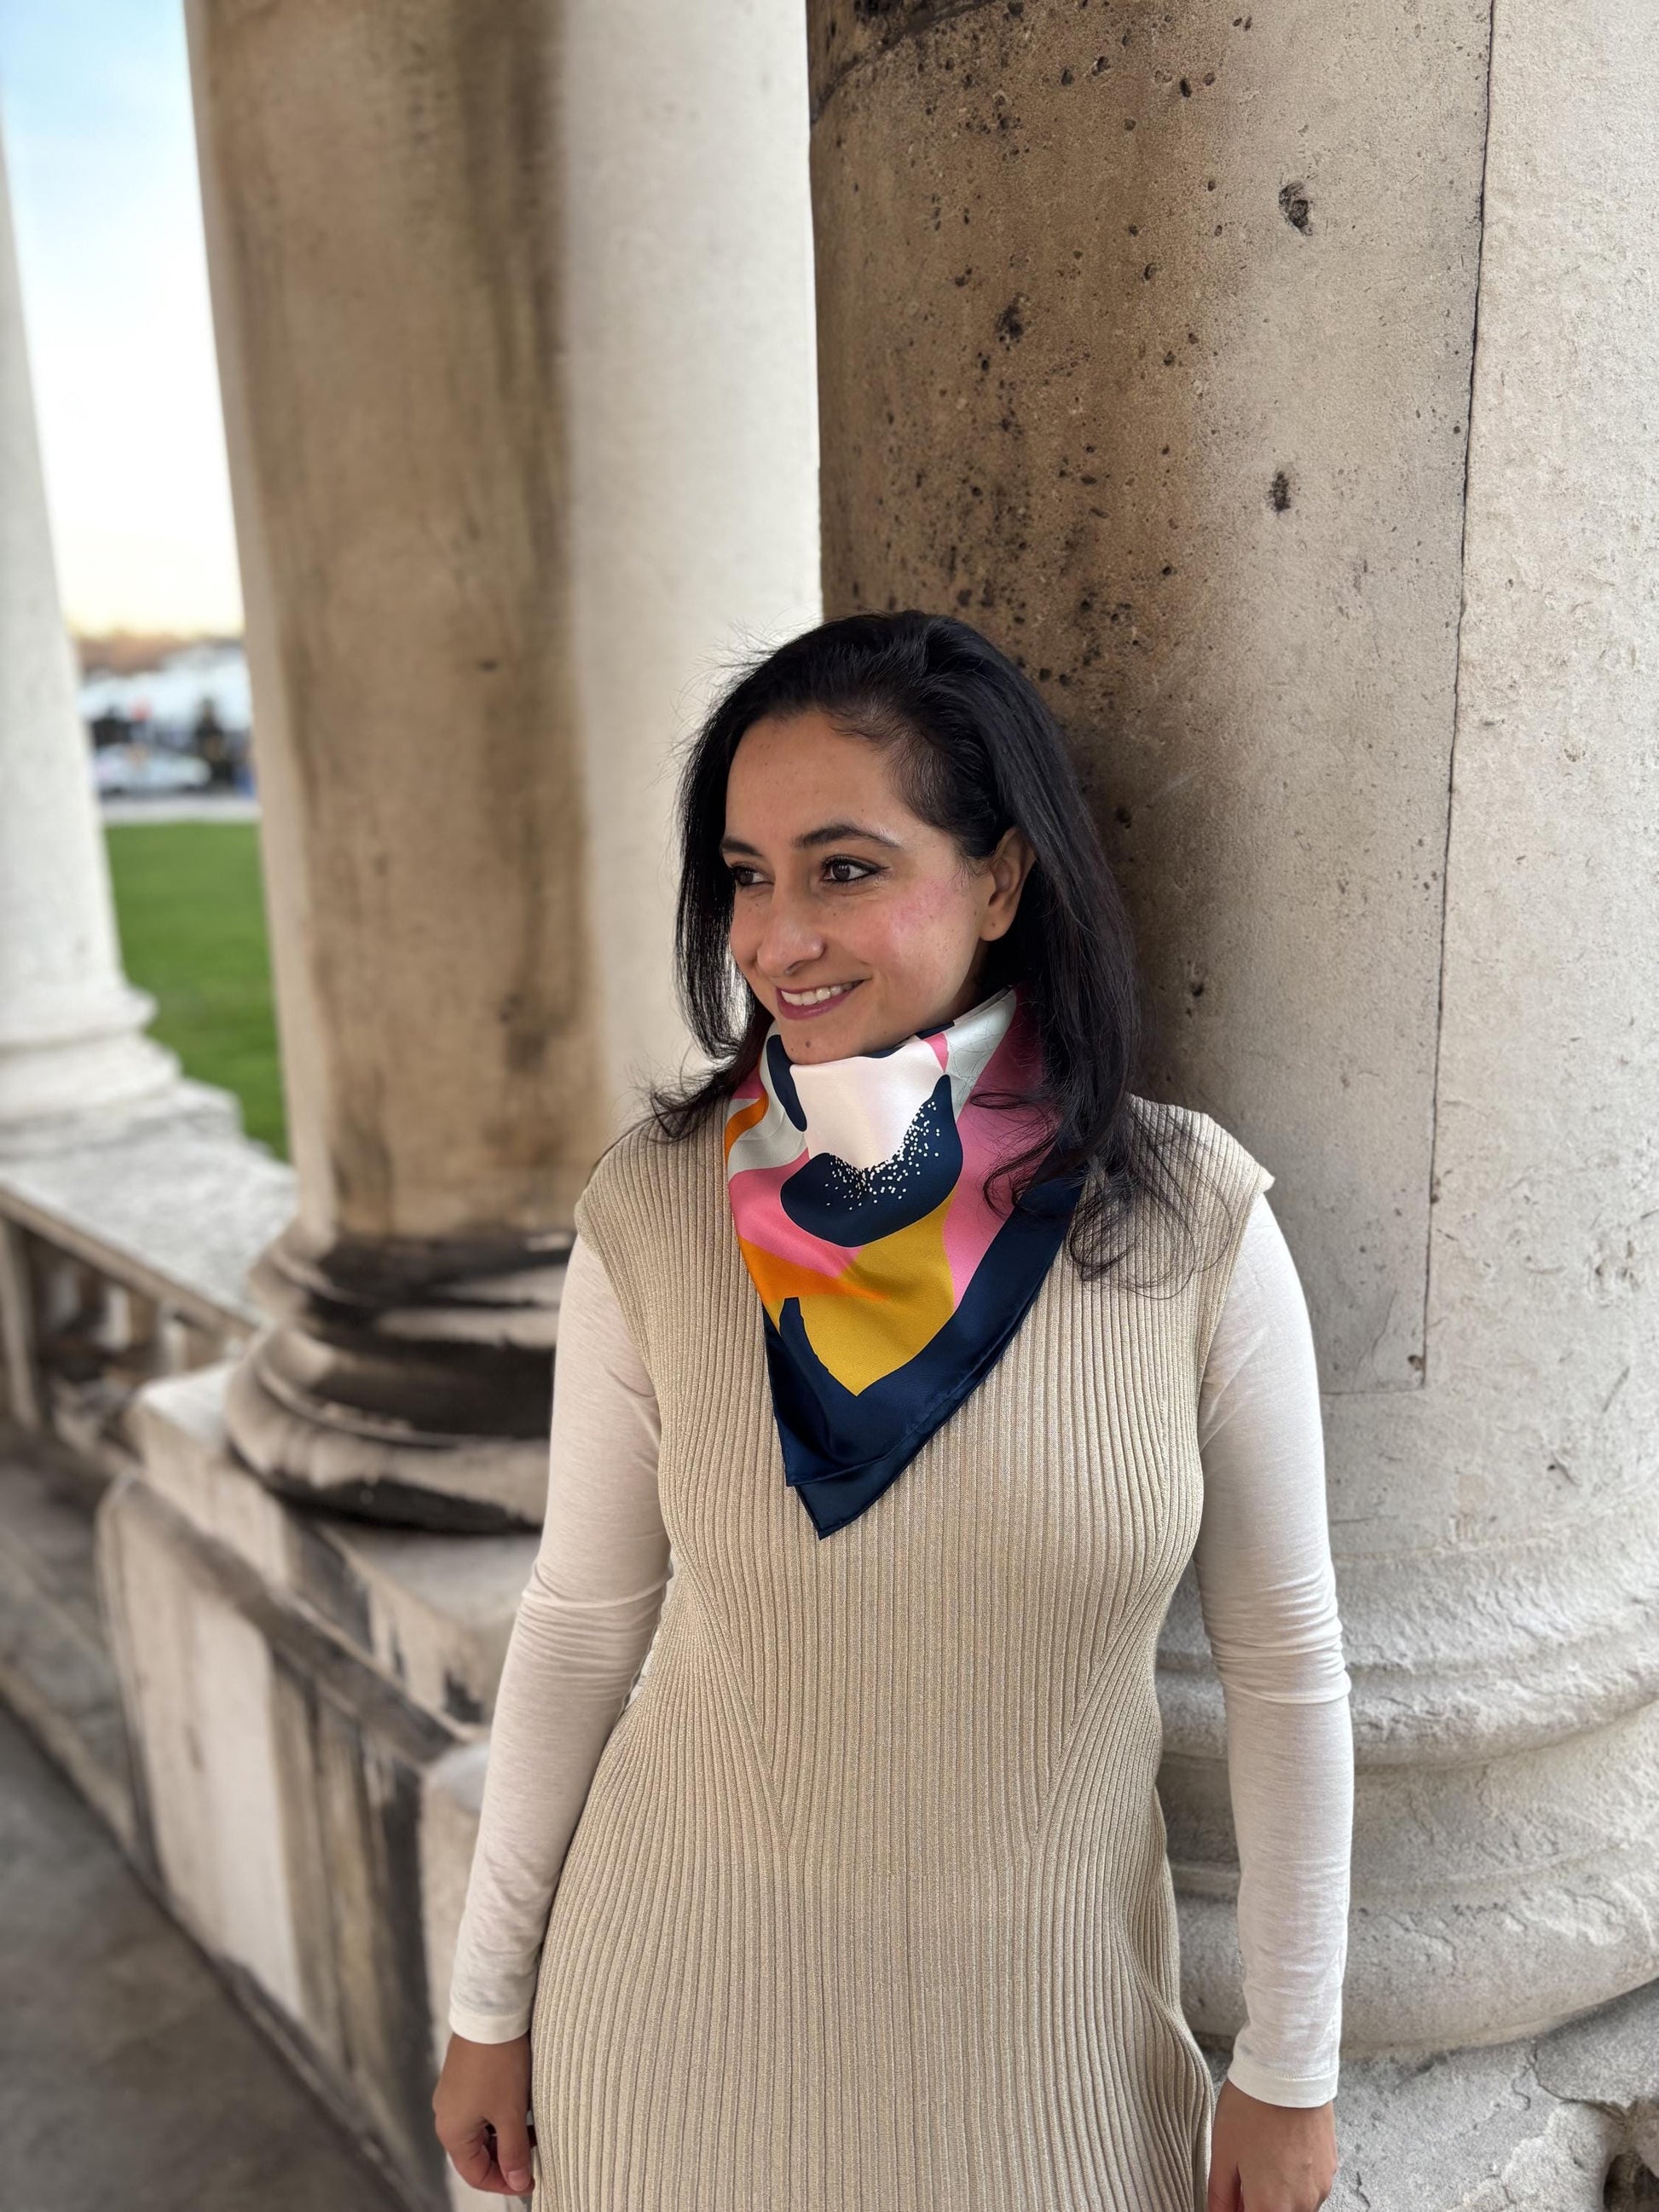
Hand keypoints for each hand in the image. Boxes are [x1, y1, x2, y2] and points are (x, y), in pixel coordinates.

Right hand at [433, 2030, 535, 2196]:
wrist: (491, 2012)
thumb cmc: (498, 2062)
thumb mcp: (510, 2113)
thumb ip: (514, 2152)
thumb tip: (518, 2183)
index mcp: (452, 2131)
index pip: (475, 2174)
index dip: (504, 2182)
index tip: (530, 2179)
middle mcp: (447, 2115)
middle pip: (477, 2152)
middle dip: (506, 2157)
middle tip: (535, 2155)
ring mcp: (454, 2095)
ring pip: (481, 2129)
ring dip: (506, 2134)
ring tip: (533, 2129)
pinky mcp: (464, 2077)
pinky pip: (481, 2108)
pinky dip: (501, 2114)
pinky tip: (522, 2106)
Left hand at [1207, 2077, 1337, 2211]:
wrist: (1289, 2068)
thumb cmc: (1252, 2105)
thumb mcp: (1222, 2151)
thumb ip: (1220, 2194)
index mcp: (1271, 2205)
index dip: (1238, 2209)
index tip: (1233, 2198)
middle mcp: (1301, 2204)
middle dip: (1257, 2203)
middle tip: (1242, 2178)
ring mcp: (1320, 2187)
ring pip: (1295, 2206)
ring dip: (1277, 2195)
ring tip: (1261, 2158)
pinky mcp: (1330, 2168)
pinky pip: (1310, 2188)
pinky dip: (1293, 2180)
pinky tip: (1280, 2151)